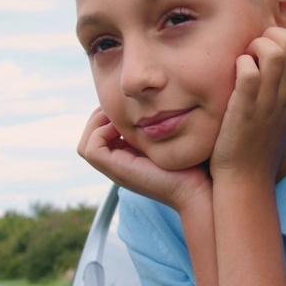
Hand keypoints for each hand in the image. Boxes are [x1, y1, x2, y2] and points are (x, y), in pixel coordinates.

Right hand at [78, 108, 210, 211]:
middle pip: (92, 137)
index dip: (111, 114)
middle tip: (122, 106)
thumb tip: (160, 97)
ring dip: (98, 123)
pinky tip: (123, 127)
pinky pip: (90, 149)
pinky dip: (100, 132)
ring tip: (120, 115)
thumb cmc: (195, 164)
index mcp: (130, 157)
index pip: (104, 132)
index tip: (130, 104)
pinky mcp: (116, 171)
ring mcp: (116, 170)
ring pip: (87, 144)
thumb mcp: (173, 137)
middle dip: (101, 116)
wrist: (198, 189)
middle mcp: (119, 165)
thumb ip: (162, 122)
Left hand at [211, 27, 285, 179]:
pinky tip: (231, 77)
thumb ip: (281, 91)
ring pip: (274, 52)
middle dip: (269, 37)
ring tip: (242, 63)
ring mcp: (268, 103)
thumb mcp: (279, 117)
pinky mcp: (245, 109)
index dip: (284, 39)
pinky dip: (239, 65)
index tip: (264, 53)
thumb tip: (274, 66)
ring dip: (254, 47)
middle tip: (251, 54)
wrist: (246, 180)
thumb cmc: (256, 148)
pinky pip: (248, 71)